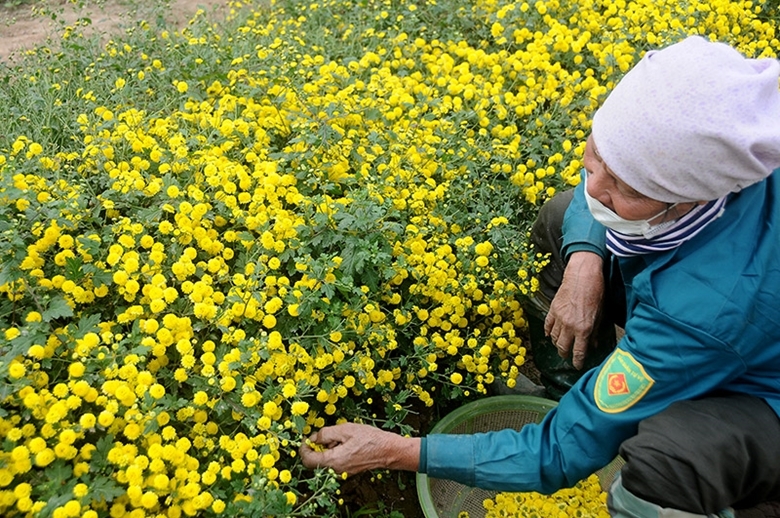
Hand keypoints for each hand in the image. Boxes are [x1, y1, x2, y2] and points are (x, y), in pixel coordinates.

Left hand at [300, 423, 420, 474]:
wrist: (388, 450)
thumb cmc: (369, 438)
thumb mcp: (345, 429)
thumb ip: (326, 434)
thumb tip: (313, 438)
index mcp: (333, 461)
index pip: (307, 460)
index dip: (303, 448)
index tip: (306, 438)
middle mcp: (335, 470)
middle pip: (315, 461)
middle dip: (317, 447)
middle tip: (326, 434)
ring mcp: (342, 472)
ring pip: (325, 461)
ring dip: (327, 448)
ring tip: (341, 437)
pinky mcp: (348, 470)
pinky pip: (334, 462)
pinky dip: (335, 452)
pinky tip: (346, 443)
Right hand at [544, 251, 604, 369]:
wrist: (582, 276)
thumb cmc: (595, 292)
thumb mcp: (600, 314)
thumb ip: (595, 331)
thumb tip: (593, 344)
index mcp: (583, 329)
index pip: (578, 352)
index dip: (577, 361)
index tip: (577, 366)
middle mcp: (570, 326)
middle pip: (563, 347)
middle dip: (565, 354)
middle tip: (567, 356)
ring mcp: (559, 318)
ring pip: (553, 338)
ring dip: (556, 343)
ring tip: (560, 345)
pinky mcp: (552, 310)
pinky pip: (547, 325)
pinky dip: (548, 332)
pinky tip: (549, 334)